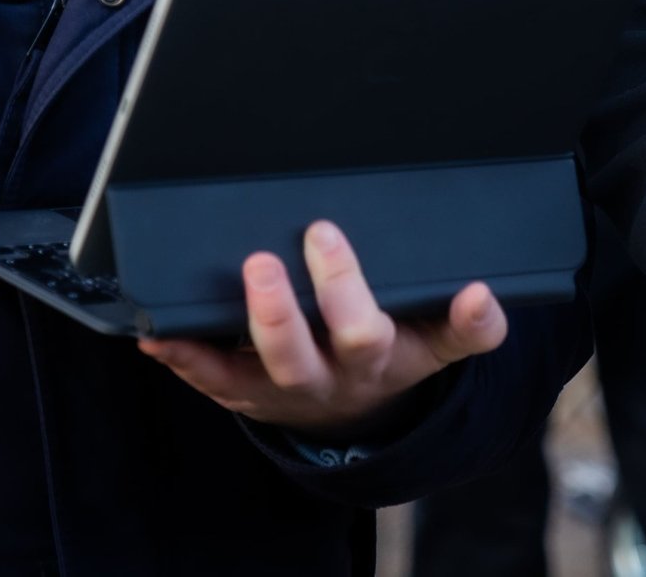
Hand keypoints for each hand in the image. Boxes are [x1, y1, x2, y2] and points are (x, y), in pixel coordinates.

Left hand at [138, 219, 508, 435]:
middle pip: (344, 343)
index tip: (467, 286)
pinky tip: (162, 328)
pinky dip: (185, 353)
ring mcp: (286, 386)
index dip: (449, 315)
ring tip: (255, 270)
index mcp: (389, 357)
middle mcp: (338, 376)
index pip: (419, 336)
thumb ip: (469, 323)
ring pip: (276, 363)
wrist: (346, 414)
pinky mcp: (242, 390)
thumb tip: (483, 293)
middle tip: (323, 232)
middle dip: (332, 291)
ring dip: (264, 317)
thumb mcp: (437, 342)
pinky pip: (211, 376)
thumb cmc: (392, 353)